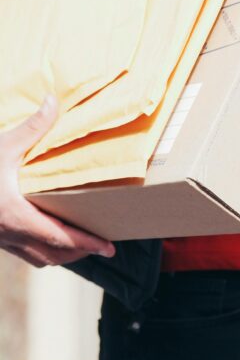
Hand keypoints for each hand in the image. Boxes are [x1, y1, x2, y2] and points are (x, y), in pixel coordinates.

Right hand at [0, 95, 114, 267]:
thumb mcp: (2, 145)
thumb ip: (31, 127)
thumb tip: (53, 101)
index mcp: (16, 216)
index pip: (60, 237)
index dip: (88, 243)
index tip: (109, 247)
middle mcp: (8, 235)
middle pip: (53, 255)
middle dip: (80, 252)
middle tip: (101, 245)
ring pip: (36, 258)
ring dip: (61, 254)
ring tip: (79, 243)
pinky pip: (21, 252)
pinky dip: (40, 249)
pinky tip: (43, 235)